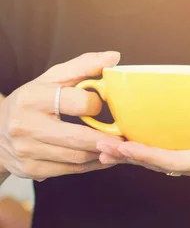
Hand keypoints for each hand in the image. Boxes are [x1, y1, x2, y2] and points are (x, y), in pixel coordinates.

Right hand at [0, 52, 123, 180]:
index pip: (78, 102)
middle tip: (126, 138)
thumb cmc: (32, 101)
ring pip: (78, 157)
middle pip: (79, 138)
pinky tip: (103, 157)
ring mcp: (27, 150)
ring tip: (118, 148)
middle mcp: (26, 125)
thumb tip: (114, 57)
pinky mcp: (31, 169)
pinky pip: (71, 170)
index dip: (96, 104)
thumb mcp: (51, 80)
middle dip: (107, 140)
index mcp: (32, 98)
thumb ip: (83, 67)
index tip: (103, 105)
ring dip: (103, 154)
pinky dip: (92, 165)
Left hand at [98, 86, 189, 194]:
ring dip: (137, 157)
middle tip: (101, 146)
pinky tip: (139, 142)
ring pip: (163, 164)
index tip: (123, 146)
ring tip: (108, 147)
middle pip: (160, 165)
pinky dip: (151, 152)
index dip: (146, 155)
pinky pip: (171, 158)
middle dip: (131, 157)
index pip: (174, 161)